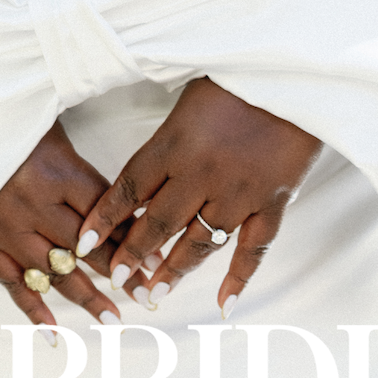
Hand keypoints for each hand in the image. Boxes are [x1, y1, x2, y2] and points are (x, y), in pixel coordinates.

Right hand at [0, 122, 135, 333]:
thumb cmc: (7, 117)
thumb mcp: (48, 121)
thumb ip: (80, 155)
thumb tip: (123, 186)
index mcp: (57, 171)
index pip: (104, 212)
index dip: (131, 235)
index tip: (155, 257)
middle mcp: (35, 204)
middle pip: (86, 246)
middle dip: (119, 272)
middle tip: (146, 295)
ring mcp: (9, 226)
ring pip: (54, 270)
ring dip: (85, 297)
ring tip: (113, 320)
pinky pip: (11, 280)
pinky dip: (32, 308)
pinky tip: (53, 334)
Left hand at [76, 78, 321, 315]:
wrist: (294, 73)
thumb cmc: (235, 74)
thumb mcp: (187, 95)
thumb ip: (167, 136)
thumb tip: (143, 173)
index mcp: (174, 142)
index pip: (128, 189)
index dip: (104, 218)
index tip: (83, 243)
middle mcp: (201, 173)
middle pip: (159, 224)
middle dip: (133, 255)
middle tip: (115, 279)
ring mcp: (239, 191)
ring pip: (200, 243)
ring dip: (175, 271)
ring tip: (154, 292)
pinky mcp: (274, 200)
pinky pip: (253, 249)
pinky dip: (239, 279)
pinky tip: (224, 304)